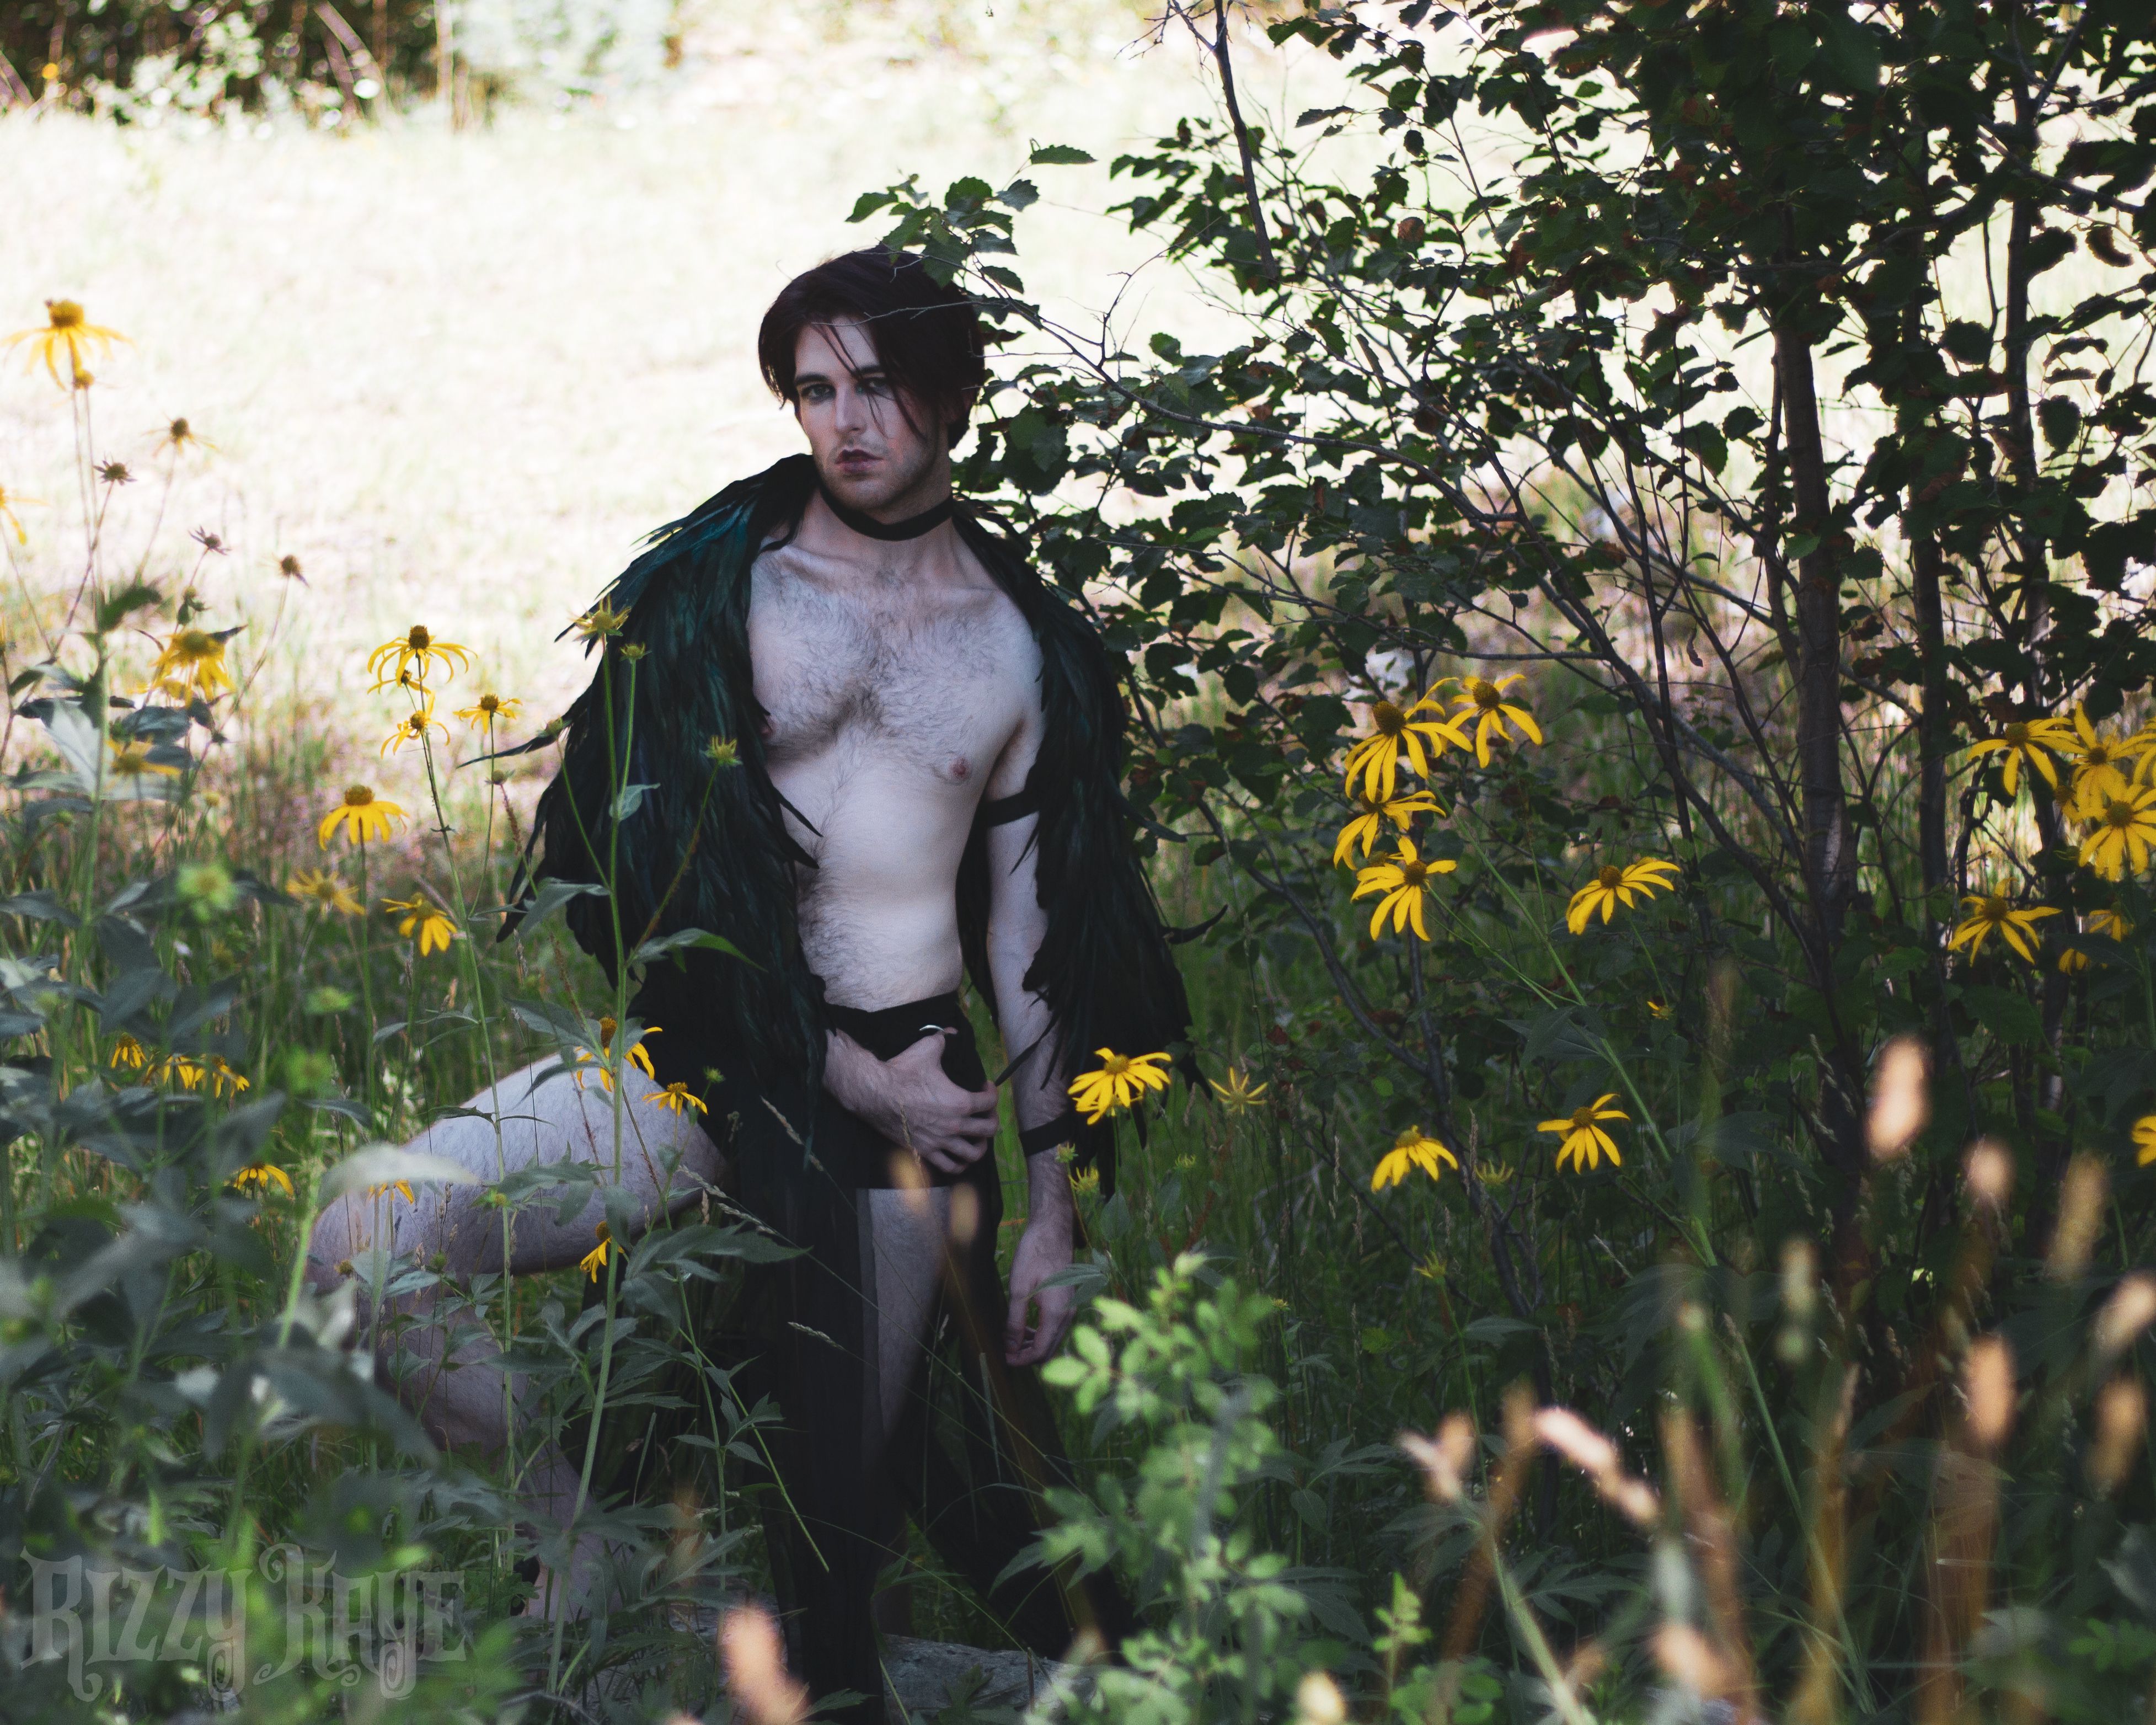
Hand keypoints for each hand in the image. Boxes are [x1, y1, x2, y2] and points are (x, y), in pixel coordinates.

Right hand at [824, 1030, 999, 1173]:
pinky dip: (958, 1164)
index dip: (992, 1092)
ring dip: (979, 1146)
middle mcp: (954, 1125)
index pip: (990, 1102)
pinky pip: (949, 1166)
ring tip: (976, 1139)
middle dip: (991, 1121)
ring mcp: (940, 1141)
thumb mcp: (927, 1049)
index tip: (985, 1087)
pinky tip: (958, 1157)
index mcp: (961, 1102)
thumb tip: (951, 1033)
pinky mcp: (924, 1151)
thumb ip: (944, 1039)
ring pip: (972, 1154)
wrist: (875, 1093)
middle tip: (985, 1114)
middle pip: (988, 1131)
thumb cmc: (902, 1072)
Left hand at [1005, 1213, 1074, 1364]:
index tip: (1002, 1359)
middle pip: (1049, 1350)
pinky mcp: (1067, 1302)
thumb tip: (1010, 1347)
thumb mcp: (1019, 1288)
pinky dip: (1040, 1333)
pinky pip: (1055, 1327)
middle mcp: (1068, 1314)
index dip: (1020, 1360)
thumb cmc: (1035, 1254)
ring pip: (1052, 1340)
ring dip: (1032, 1345)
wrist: (1053, 1230)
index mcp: (1056, 1313)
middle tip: (1004, 1351)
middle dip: (1026, 1356)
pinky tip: (1023, 1327)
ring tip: (1010, 1339)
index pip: (1040, 1352)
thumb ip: (1015, 1321)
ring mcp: (1070, 1308)